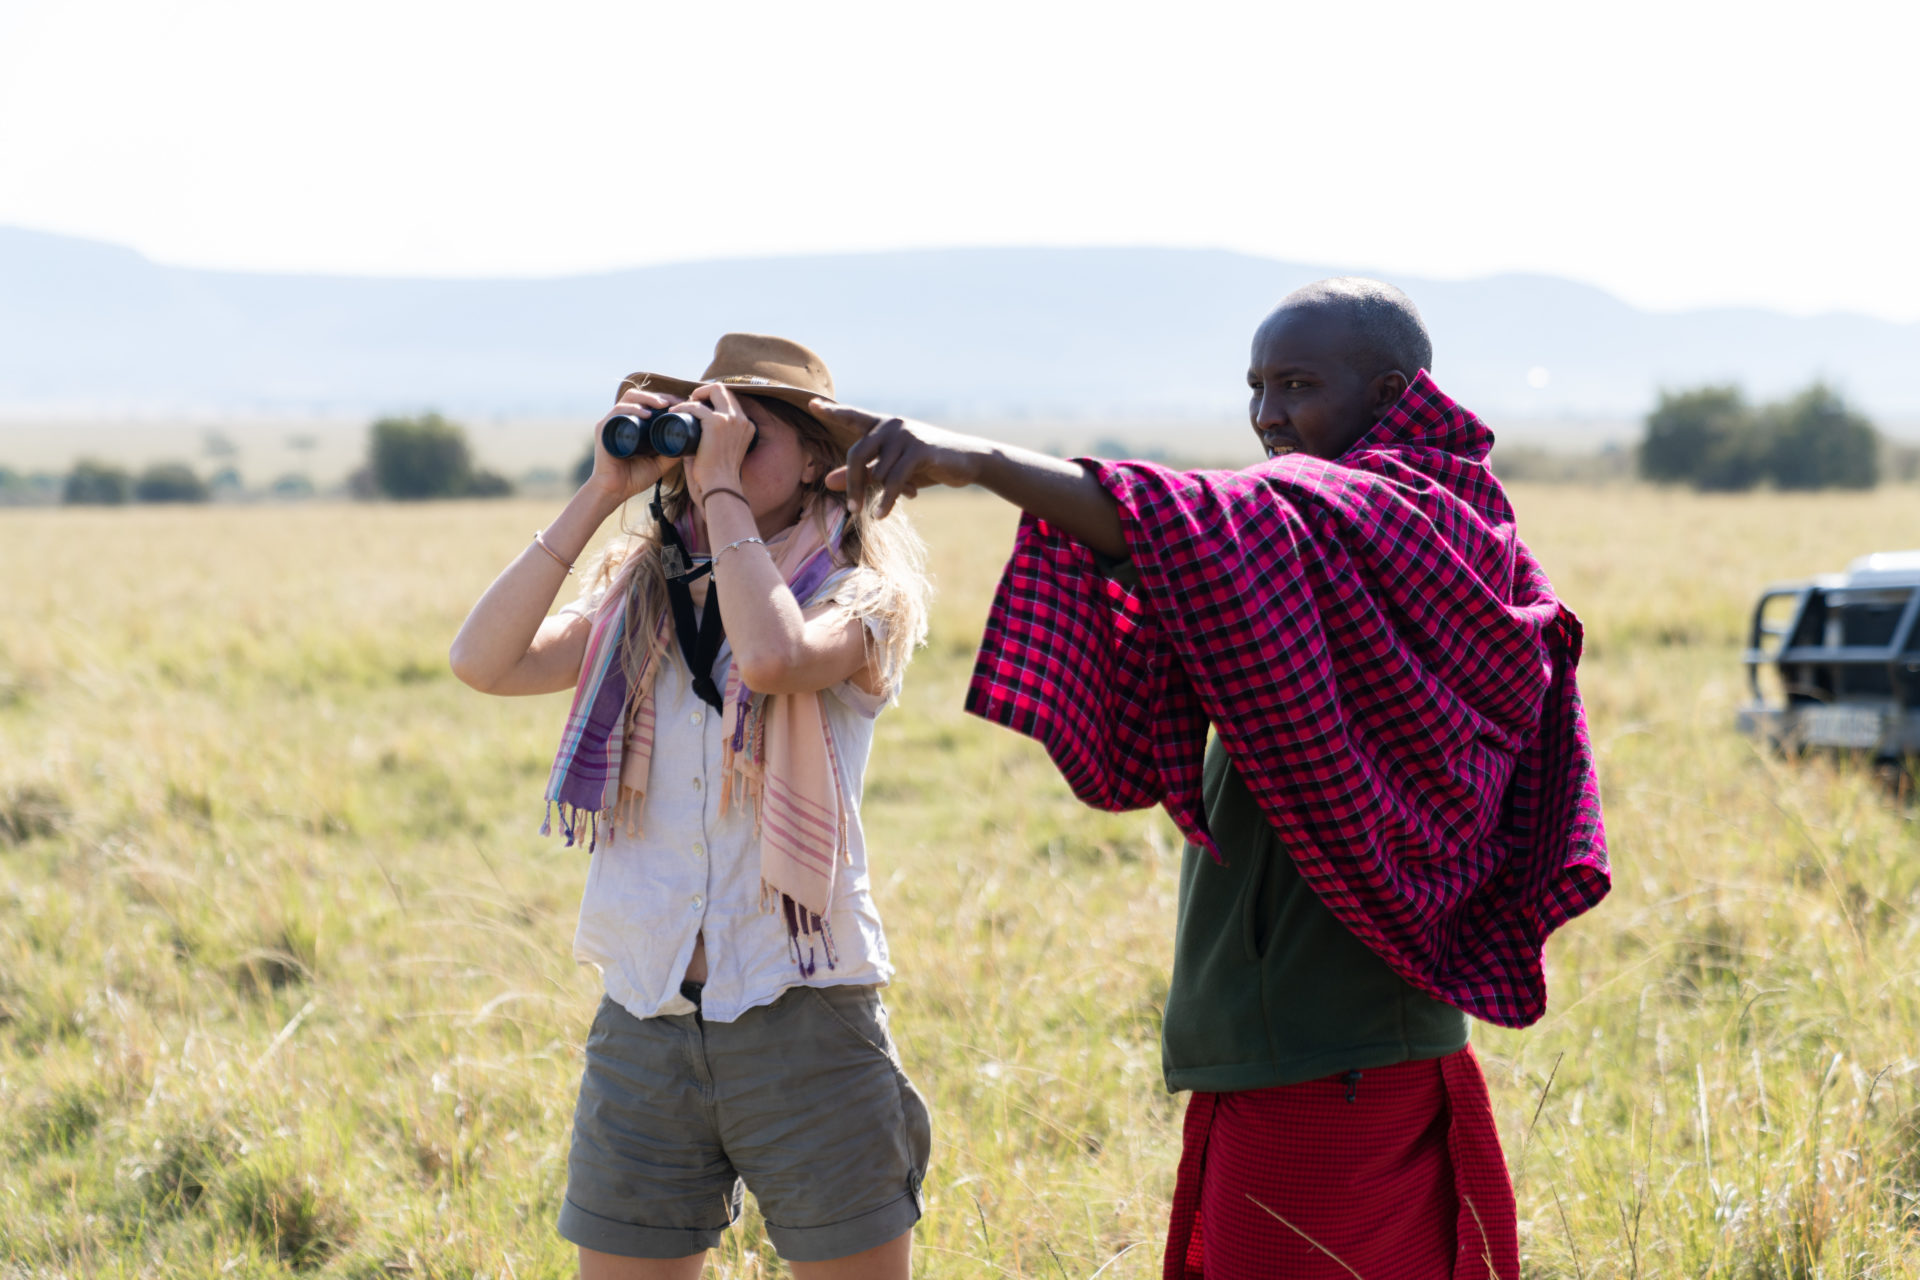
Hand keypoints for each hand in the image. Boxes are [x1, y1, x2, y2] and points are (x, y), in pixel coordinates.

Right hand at [587, 387, 677, 503]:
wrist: (615, 491)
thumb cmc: (634, 478)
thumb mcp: (660, 463)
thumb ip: (672, 453)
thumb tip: (691, 444)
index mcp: (633, 424)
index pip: (648, 402)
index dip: (664, 399)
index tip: (681, 403)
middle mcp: (622, 420)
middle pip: (640, 396)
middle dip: (658, 396)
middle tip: (674, 402)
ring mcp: (612, 423)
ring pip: (629, 399)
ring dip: (647, 398)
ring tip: (662, 405)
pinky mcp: (603, 429)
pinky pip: (617, 412)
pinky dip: (632, 409)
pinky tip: (645, 414)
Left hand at [682, 383, 756, 504]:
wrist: (720, 487)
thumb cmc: (719, 477)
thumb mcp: (726, 454)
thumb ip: (717, 443)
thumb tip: (694, 438)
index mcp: (747, 427)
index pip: (731, 401)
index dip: (713, 399)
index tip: (699, 407)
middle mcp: (742, 420)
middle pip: (724, 390)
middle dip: (704, 391)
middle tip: (690, 403)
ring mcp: (731, 420)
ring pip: (713, 390)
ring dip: (695, 395)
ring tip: (680, 406)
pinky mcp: (717, 422)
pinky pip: (697, 406)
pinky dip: (684, 406)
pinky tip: (674, 411)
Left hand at [814, 401, 991, 517]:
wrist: (968, 461)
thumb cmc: (927, 464)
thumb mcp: (891, 469)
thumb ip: (861, 473)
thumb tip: (827, 481)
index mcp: (883, 426)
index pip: (853, 416)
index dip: (832, 411)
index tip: (811, 404)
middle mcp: (892, 425)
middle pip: (856, 454)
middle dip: (852, 484)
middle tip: (851, 508)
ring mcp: (906, 434)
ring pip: (878, 472)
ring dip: (883, 495)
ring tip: (889, 506)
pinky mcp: (920, 449)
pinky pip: (894, 480)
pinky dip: (887, 500)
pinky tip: (882, 514)